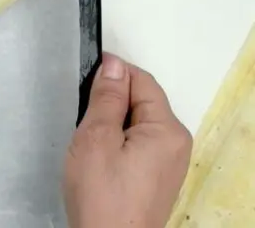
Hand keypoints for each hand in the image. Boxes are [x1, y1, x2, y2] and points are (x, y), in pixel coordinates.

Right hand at [63, 54, 191, 227]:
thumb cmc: (100, 192)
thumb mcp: (96, 138)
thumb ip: (106, 99)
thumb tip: (114, 65)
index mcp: (167, 129)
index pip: (143, 82)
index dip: (113, 73)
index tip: (83, 75)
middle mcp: (176, 143)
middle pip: (143, 102)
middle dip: (112, 100)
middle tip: (81, 114)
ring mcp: (169, 162)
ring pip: (139, 123)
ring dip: (112, 121)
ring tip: (87, 138)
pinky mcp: (157, 178)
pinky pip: (139, 144)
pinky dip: (118, 140)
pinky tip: (98, 155)